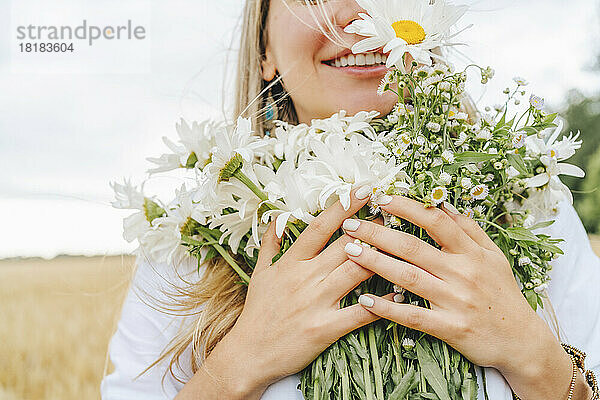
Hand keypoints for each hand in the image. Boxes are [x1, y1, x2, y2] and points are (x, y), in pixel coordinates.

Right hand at [225, 186, 383, 396]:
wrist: (249, 354)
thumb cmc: (257, 313)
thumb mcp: (259, 274)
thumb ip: (269, 245)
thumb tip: (276, 218)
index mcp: (290, 262)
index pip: (320, 227)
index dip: (343, 207)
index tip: (362, 189)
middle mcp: (305, 278)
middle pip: (344, 246)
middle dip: (371, 227)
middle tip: (391, 210)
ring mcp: (317, 303)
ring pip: (356, 273)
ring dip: (380, 257)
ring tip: (401, 244)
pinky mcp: (325, 328)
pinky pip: (360, 313)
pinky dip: (382, 304)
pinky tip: (400, 293)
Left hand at [341, 194, 575, 398]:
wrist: (522, 341)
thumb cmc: (503, 294)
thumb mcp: (494, 257)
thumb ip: (470, 231)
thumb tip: (445, 205)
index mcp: (472, 253)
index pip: (436, 222)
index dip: (407, 208)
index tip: (382, 198)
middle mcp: (463, 273)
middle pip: (413, 247)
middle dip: (378, 233)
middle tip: (351, 225)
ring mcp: (455, 301)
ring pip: (408, 277)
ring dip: (375, 263)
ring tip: (350, 251)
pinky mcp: (450, 328)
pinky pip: (413, 316)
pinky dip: (387, 308)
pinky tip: (365, 299)